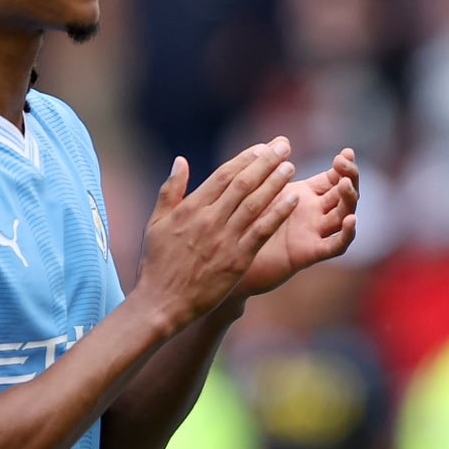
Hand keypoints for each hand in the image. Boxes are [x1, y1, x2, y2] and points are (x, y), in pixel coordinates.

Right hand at [132, 138, 299, 328]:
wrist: (162, 302)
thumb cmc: (157, 264)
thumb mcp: (155, 223)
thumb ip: (170, 190)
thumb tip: (181, 161)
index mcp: (190, 208)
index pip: (223, 175)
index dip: (245, 159)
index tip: (262, 147)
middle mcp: (209, 219)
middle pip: (243, 183)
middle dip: (265, 162)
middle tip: (284, 146)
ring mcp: (225, 239)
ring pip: (255, 203)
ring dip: (275, 182)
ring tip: (290, 167)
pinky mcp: (237, 259)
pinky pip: (262, 231)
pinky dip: (278, 213)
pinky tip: (293, 200)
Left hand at [237, 148, 360, 296]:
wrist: (226, 260)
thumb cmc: (239, 222)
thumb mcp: (256, 188)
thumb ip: (269, 167)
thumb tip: (280, 139)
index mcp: (303, 196)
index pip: (333, 178)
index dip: (344, 166)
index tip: (346, 153)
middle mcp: (313, 214)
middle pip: (344, 194)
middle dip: (350, 176)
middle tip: (344, 162)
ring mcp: (313, 233)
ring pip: (344, 215)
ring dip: (349, 199)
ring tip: (345, 184)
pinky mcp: (309, 253)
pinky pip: (335, 246)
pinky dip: (347, 234)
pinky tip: (351, 219)